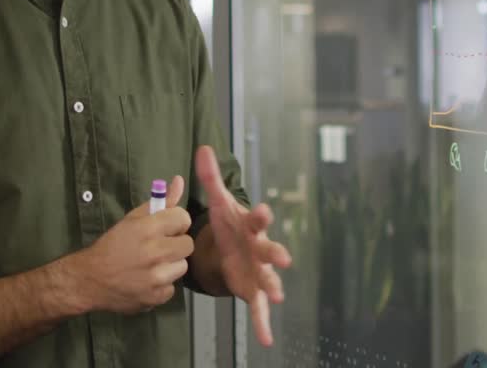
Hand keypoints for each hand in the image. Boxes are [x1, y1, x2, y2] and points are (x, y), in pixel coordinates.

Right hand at [73, 176, 194, 313]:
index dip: (175, 223)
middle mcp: (156, 252)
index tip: (165, 229)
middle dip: (175, 245)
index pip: (184, 218)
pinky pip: (172, 288)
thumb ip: (161, 202)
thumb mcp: (133, 219)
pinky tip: (147, 281)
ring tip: (152, 265)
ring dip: (170, 265)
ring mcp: (157, 277)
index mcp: (148, 228)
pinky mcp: (156, 297)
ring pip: (182, 266)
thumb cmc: (112, 245)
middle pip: (188, 244)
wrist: (89, 280)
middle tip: (159, 248)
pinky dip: (162, 285)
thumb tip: (179, 181)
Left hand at [195, 145, 293, 345]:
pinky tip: (266, 339)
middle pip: (269, 249)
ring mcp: (258, 270)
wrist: (232, 247)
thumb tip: (202, 147)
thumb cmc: (229, 224)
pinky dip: (262, 323)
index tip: (265, 211)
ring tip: (277, 296)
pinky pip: (257, 307)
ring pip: (268, 279)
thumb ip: (210, 178)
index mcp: (250, 226)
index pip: (256, 219)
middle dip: (276, 254)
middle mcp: (259, 248)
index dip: (261, 216)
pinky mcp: (251, 289)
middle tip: (283, 258)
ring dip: (272, 287)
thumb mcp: (218, 202)